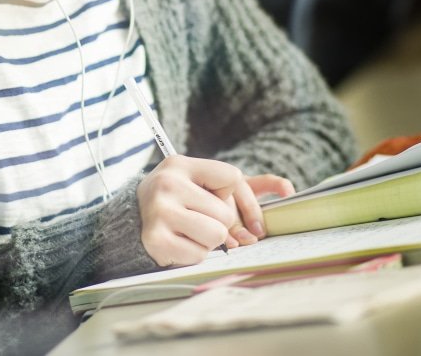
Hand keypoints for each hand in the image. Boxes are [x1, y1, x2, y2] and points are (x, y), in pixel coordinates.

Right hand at [137, 157, 294, 266]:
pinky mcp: (156, 238)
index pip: (234, 177)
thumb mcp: (202, 184)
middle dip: (221, 224)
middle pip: (225, 213)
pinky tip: (178, 244)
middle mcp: (168, 183)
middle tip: (198, 220)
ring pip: (215, 235)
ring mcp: (159, 211)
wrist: (131, 221)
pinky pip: (199, 255)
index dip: (240, 199)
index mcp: (180, 164)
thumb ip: (243, 186)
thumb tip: (288, 189)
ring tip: (189, 233)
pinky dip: (194, 255)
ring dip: (209, 241)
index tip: (232, 210)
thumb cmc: (177, 201)